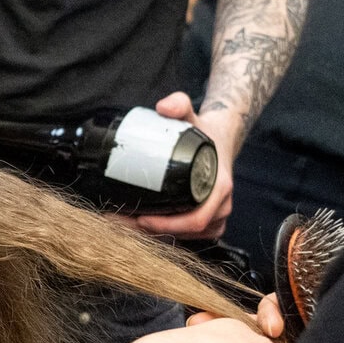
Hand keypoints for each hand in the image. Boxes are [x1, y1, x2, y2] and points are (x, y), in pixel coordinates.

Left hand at [132, 93, 240, 239]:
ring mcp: (217, 217)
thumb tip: (163, 106)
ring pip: (186, 238)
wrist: (221, 139)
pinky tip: (140, 228)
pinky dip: (165, 236)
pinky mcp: (209, 222)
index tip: (141, 219)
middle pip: (187, 233)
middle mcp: (222, 207)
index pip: (195, 219)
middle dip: (152, 233)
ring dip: (155, 237)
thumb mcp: (192, 115)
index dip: (168, 225)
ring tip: (124, 225)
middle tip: (121, 222)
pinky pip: (188, 237)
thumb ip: (179, 104)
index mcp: (220, 188)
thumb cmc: (205, 131)